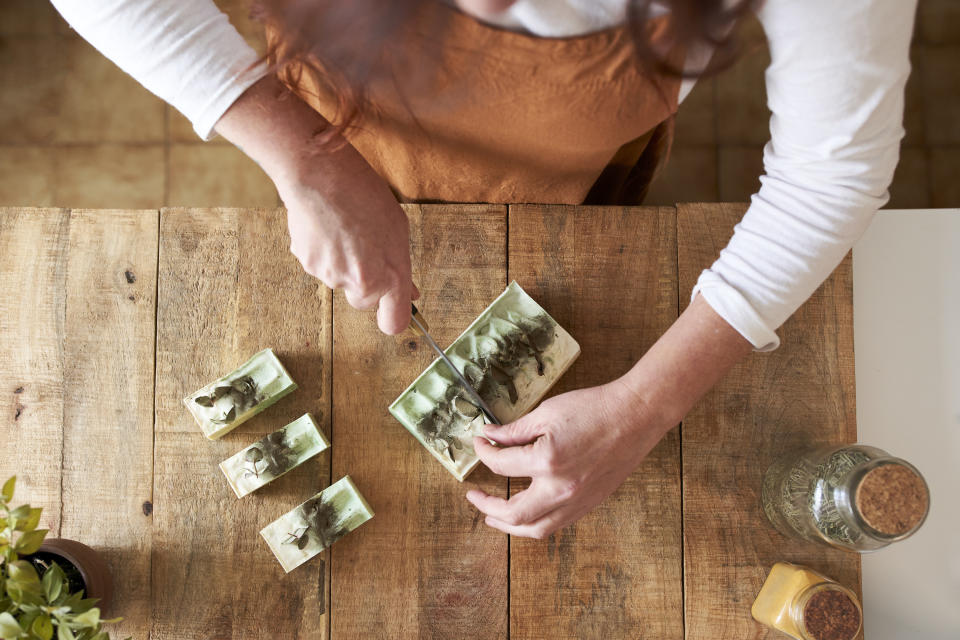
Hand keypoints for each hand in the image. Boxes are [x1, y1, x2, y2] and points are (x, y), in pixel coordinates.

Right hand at [278, 142, 417, 334]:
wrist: (319, 174)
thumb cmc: (362, 194)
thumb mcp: (397, 228)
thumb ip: (401, 266)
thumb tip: (409, 291)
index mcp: (388, 275)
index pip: (393, 323)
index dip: (392, 318)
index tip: (391, 310)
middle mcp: (359, 282)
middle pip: (363, 300)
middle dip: (365, 282)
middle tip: (365, 249)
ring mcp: (330, 275)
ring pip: (340, 280)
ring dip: (343, 262)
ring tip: (344, 228)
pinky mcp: (308, 264)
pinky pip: (320, 265)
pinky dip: (324, 251)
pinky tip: (327, 226)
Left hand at [465, 378, 673, 538]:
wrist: (635, 415)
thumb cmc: (594, 408)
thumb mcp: (547, 413)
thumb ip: (514, 431)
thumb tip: (490, 437)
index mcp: (547, 462)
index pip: (501, 465)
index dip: (484, 453)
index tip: (480, 443)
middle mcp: (560, 490)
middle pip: (513, 514)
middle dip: (487, 507)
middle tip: (474, 497)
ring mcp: (577, 501)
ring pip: (536, 529)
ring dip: (509, 526)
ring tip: (493, 516)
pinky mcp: (589, 504)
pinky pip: (556, 524)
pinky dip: (536, 523)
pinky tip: (527, 512)